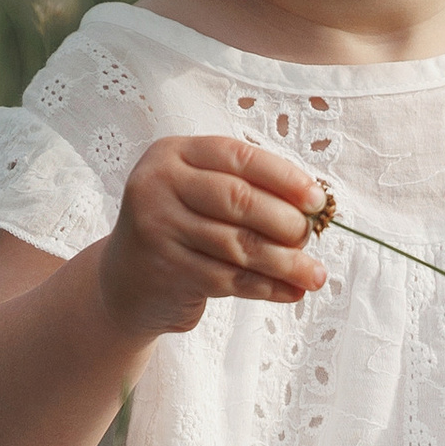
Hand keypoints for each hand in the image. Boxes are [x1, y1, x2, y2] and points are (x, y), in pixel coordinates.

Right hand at [99, 133, 325, 342]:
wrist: (126, 279)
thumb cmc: (181, 228)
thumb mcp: (201, 194)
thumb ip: (246, 189)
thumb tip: (312, 208)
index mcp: (174, 154)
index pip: (238, 156)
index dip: (284, 177)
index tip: (317, 199)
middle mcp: (159, 184)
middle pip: (238, 199)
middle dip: (285, 221)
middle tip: (310, 237)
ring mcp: (157, 228)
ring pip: (237, 244)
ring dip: (285, 262)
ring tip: (315, 274)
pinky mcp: (165, 270)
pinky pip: (229, 279)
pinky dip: (267, 287)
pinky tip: (291, 291)